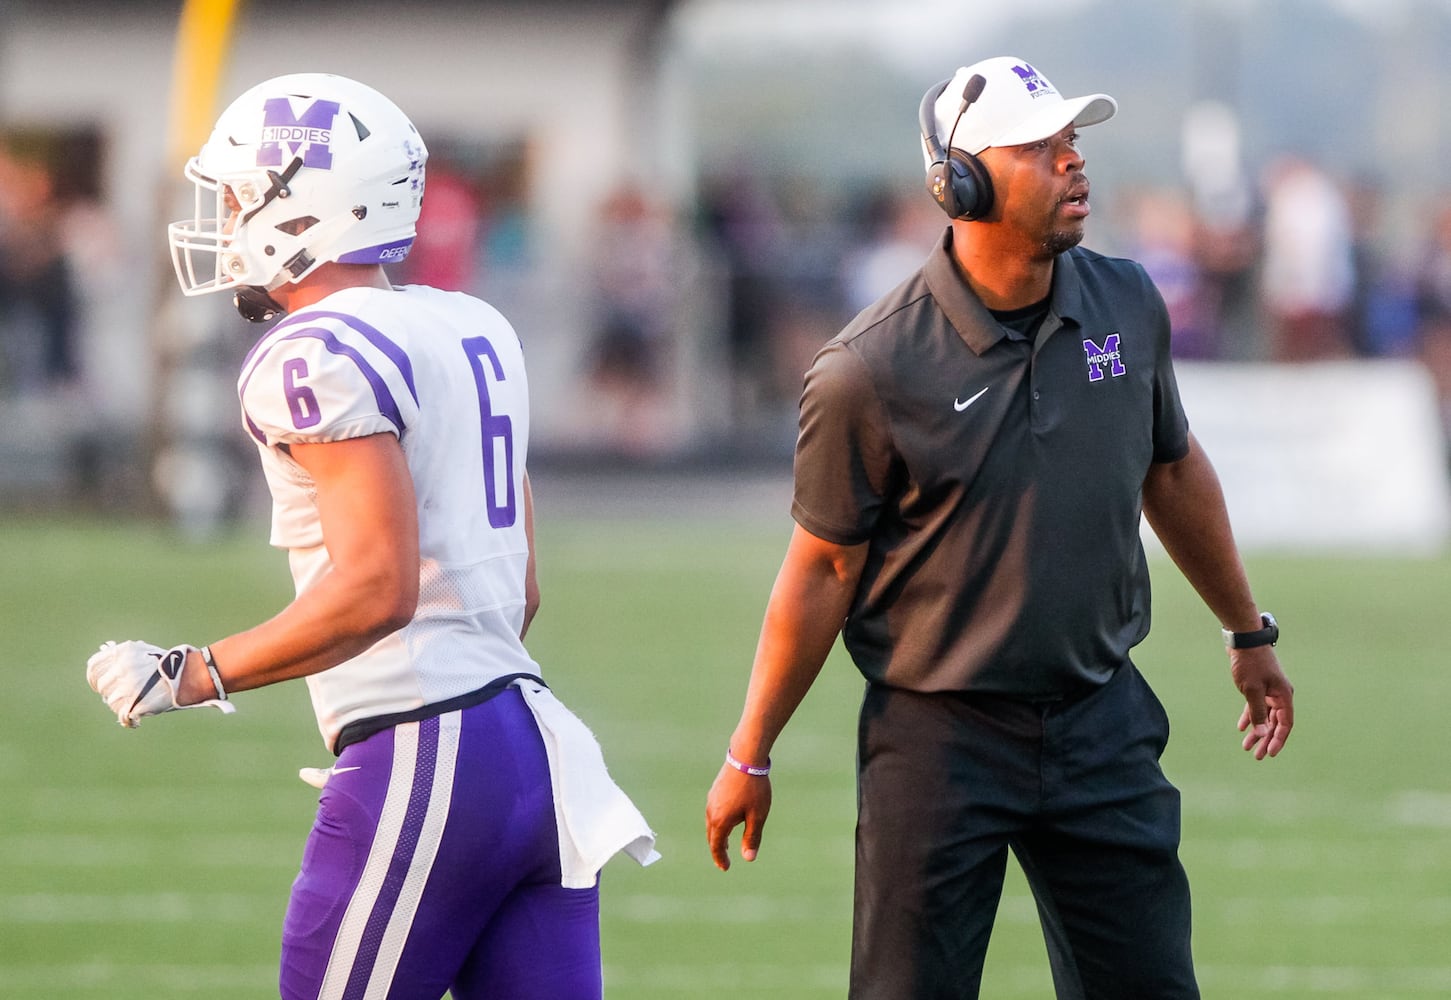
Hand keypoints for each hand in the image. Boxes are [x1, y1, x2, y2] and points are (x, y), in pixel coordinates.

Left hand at [86, 641, 235, 727]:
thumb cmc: (170, 664)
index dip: (94, 677)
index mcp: (123, 653)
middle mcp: (123, 669)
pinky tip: (136, 722)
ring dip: (122, 706)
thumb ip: (125, 655)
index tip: (98, 684)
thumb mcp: (146, 652)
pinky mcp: (136, 704)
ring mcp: (128, 687)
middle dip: (111, 692)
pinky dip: (129, 721)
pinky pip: (123, 716)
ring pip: (112, 702)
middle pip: (102, 686)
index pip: (94, 666)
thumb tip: (106, 649)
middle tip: (123, 696)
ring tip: (135, 706)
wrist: (191, 675)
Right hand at [705, 764, 771, 870]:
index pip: (717, 846)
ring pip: (711, 823)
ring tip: (726, 842)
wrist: (745, 758)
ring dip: (717, 835)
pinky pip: (713, 812)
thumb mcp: (757, 816)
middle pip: (711, 836)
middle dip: (717, 849)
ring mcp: (711, 800)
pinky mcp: (714, 791)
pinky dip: (718, 822)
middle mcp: (711, 812)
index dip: (721, 859)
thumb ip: (752, 838)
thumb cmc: (754, 788)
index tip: (725, 868)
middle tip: (724, 859)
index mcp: (720, 821)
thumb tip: (748, 858)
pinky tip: (727, 819)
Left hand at [1231, 646, 1293, 759]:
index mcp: (1283, 696)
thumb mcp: (1252, 690)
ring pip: (1265, 716)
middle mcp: (1279, 695)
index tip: (1270, 753)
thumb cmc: (1250, 663)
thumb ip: (1257, 712)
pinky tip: (1242, 728)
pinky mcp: (1259, 686)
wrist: (1244, 640)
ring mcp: (1270, 690)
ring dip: (1257, 731)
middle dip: (1266, 740)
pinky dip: (1250, 717)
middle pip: (1275, 723)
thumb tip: (1262, 734)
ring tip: (1246, 747)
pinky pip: (1256, 707)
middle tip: (1257, 756)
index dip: (1278, 740)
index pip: (1285, 724)